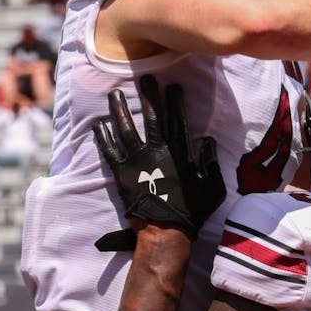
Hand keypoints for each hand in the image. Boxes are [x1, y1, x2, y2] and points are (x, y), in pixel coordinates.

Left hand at [92, 75, 224, 237]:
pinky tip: (98, 124)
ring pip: (126, 130)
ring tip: (114, 94)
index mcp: (178, 155)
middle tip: (146, 78)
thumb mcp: (212, 187)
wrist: (165, 231)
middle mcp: (156, 153)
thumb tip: (208, 141)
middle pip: (152, 119)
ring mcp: (137, 162)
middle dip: (149, 97)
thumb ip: (210, 163)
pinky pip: (110, 152)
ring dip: (120, 111)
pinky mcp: (122, 174)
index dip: (175, 103)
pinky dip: (103, 137)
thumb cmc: (192, 212)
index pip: (177, 122)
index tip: (173, 86)